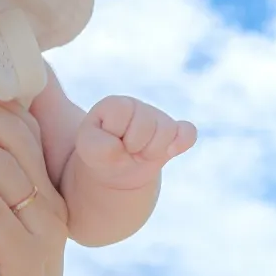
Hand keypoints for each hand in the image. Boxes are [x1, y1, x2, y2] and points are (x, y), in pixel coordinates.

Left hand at [73, 95, 196, 189]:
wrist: (113, 171)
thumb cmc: (99, 153)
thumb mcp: (87, 150)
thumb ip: (97, 145)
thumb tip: (122, 148)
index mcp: (116, 104)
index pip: (121, 114)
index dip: (113, 135)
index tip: (107, 141)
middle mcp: (139, 107)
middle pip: (146, 125)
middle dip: (133, 145)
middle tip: (125, 150)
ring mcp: (159, 119)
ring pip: (167, 132)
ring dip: (151, 152)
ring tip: (139, 153)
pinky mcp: (175, 134)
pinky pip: (188, 134)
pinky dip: (181, 143)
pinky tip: (169, 152)